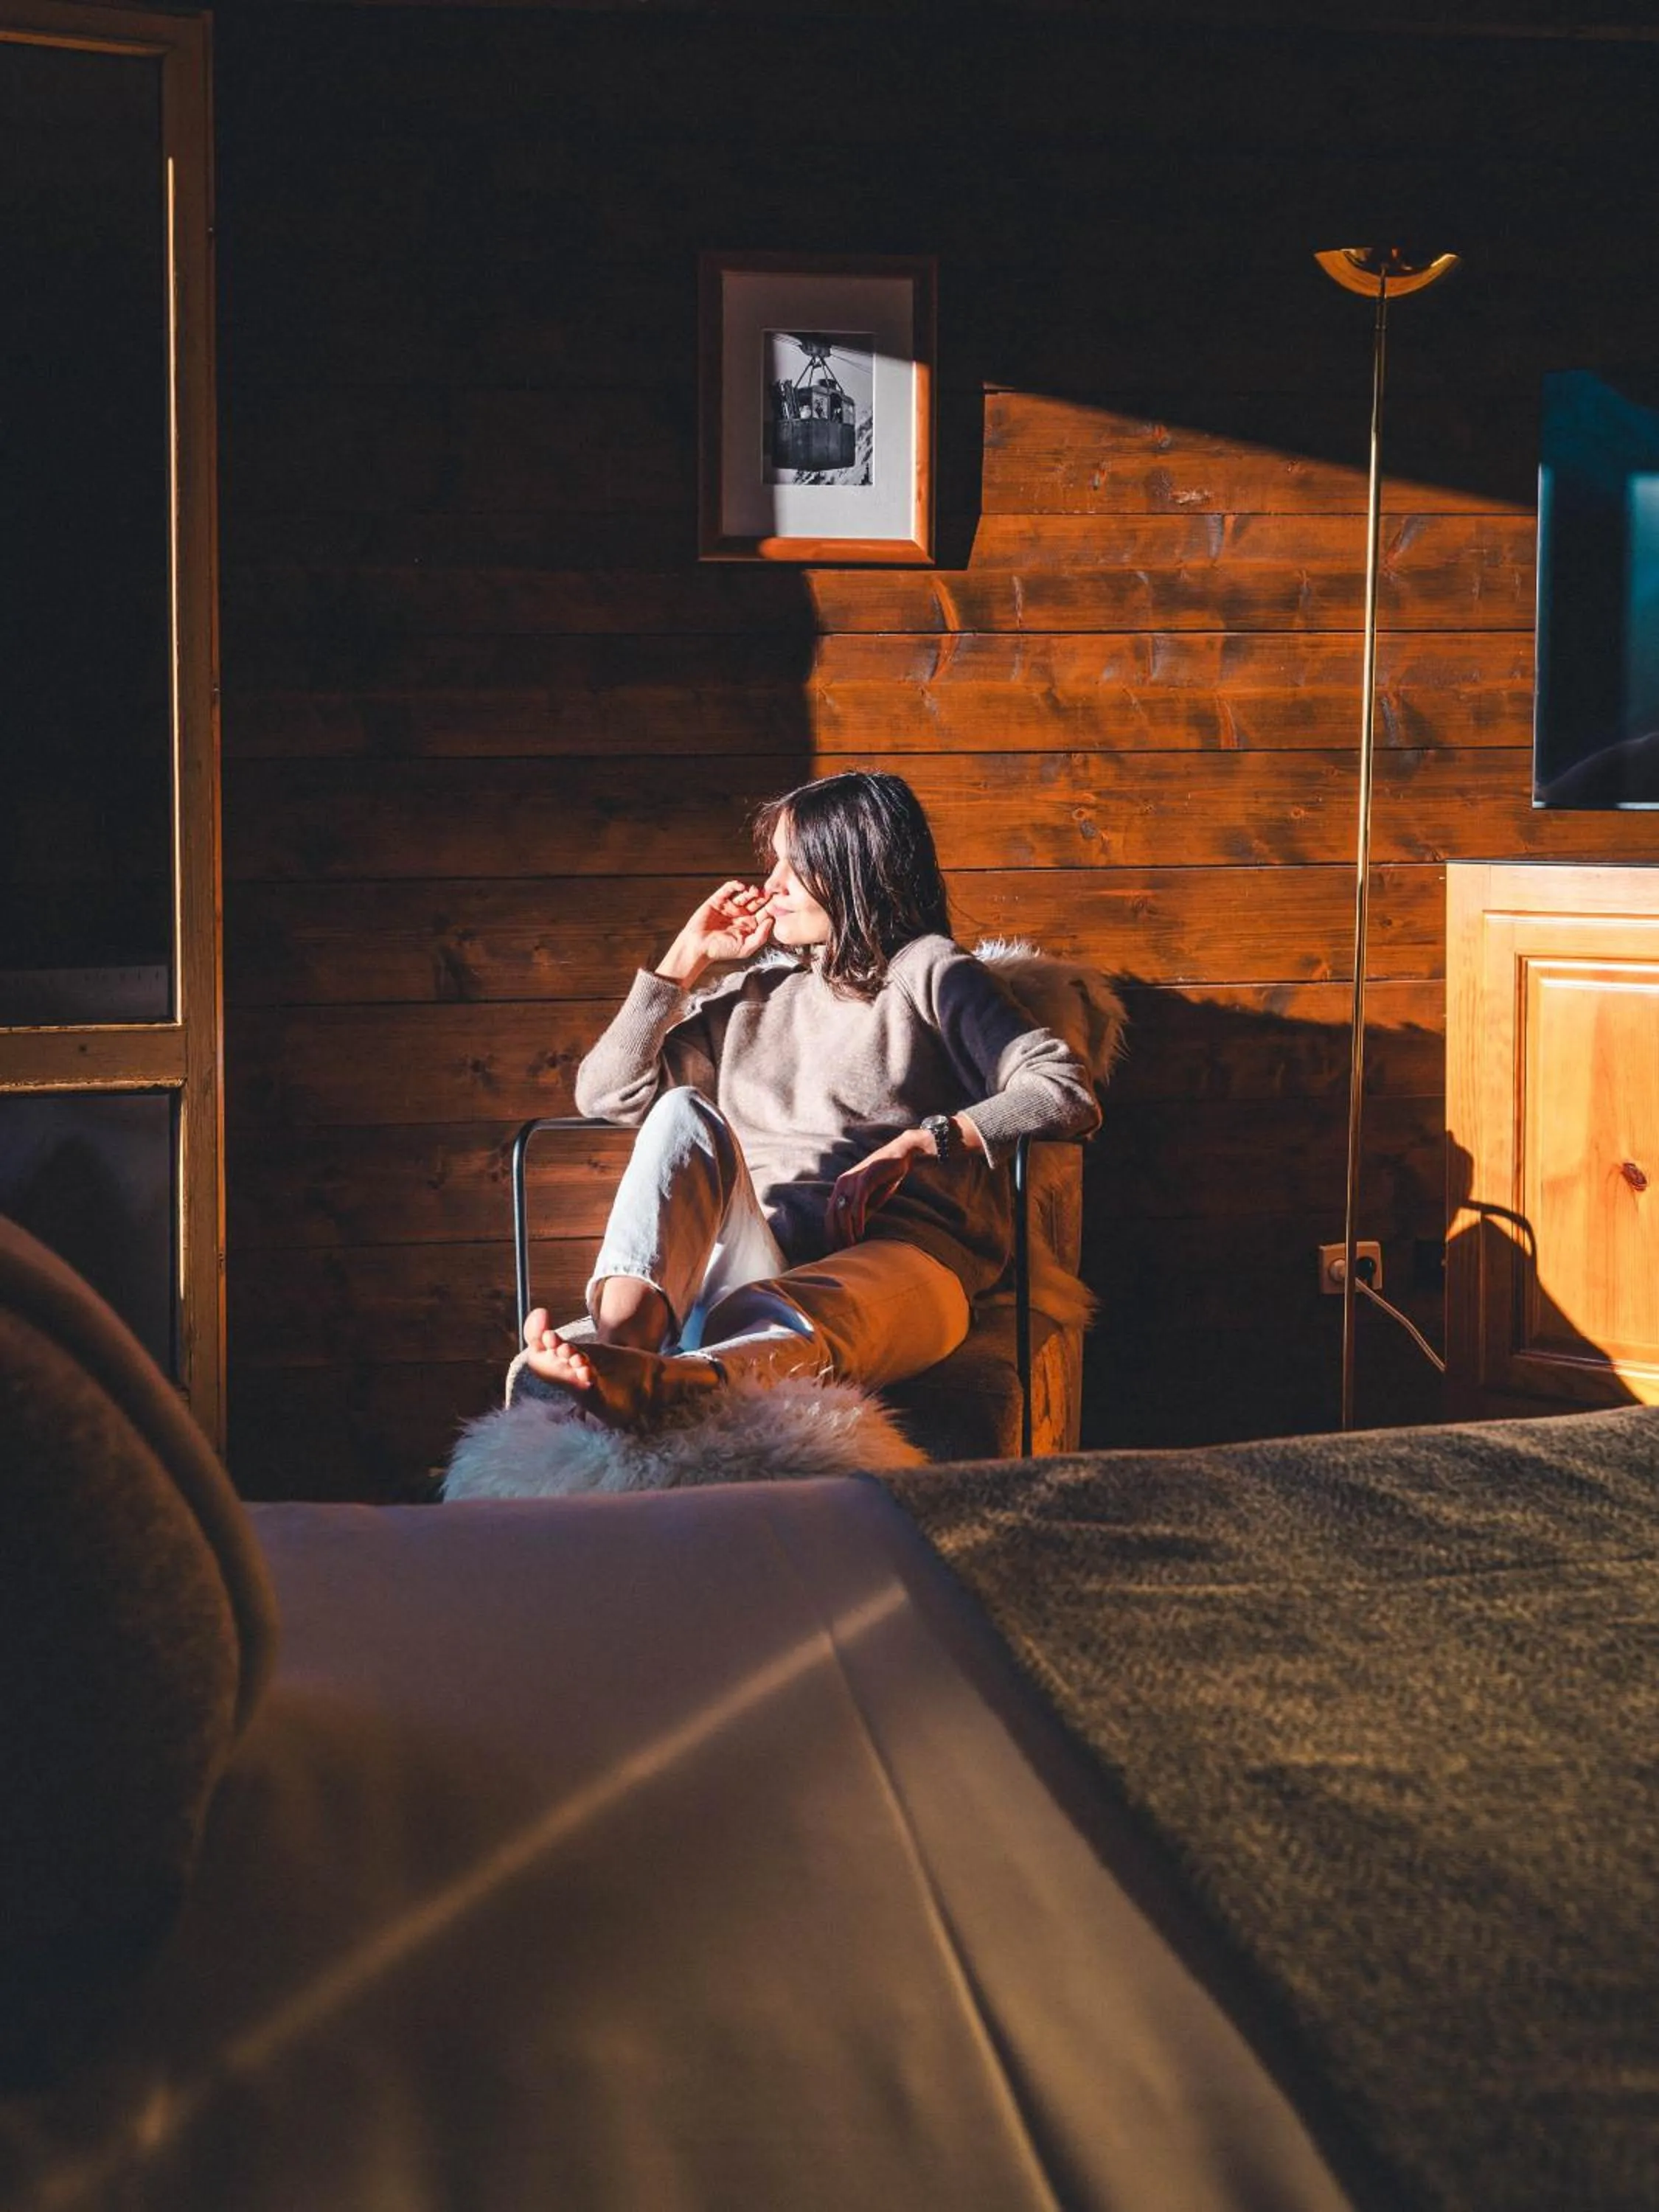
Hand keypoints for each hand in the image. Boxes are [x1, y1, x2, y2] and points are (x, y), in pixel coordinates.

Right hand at [655, 880, 774, 986]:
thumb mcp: (745, 948)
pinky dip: (735, 885)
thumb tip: (772, 921)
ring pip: (745, 894)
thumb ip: (761, 936)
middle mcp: (742, 915)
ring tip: (754, 891)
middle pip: (757, 901)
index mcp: (750, 926)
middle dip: (764, 896)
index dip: (772, 907)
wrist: (698, 947)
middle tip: (770, 892)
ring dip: (751, 890)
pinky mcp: (718, 900)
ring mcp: (730, 907)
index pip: (765, 913)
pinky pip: (728, 889)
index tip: (779, 902)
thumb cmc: (721, 951)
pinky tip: (740, 886)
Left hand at [824, 1134, 924, 1249]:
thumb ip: (861, 1212)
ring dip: (846, 1231)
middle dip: (836, 1235)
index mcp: (840, 1187)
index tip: (834, 1248)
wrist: (901, 1155)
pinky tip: (860, 1233)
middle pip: (833, 1214)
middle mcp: (842, 1183)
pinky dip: (857, 1220)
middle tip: (842, 1251)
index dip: (830, 1232)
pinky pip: (858, 1204)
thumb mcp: (871, 1199)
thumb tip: (853, 1231)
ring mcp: (852, 1180)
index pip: (829, 1213)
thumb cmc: (886, 1177)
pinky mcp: (865, 1179)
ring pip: (843, 1211)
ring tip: (851, 1246)